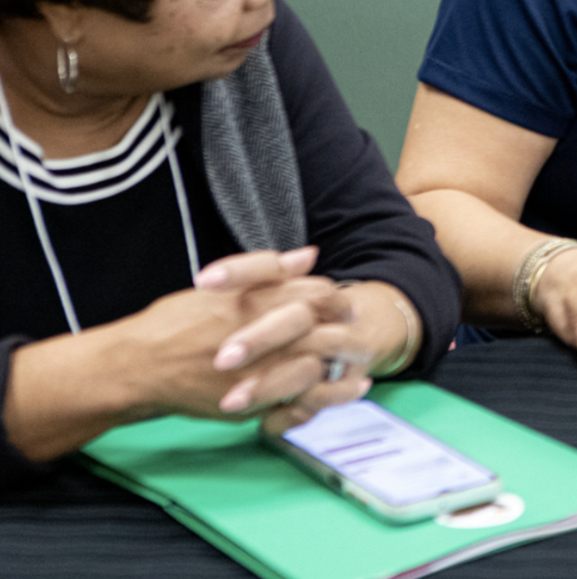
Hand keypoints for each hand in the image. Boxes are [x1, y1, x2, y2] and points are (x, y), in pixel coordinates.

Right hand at [113, 248, 370, 425]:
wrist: (137, 369)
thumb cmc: (173, 324)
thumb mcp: (218, 288)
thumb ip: (267, 271)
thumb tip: (309, 256)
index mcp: (254, 302)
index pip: (316, 292)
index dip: (332, 295)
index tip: (337, 301)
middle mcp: (262, 336)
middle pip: (324, 326)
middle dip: (343, 326)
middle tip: (353, 327)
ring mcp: (260, 371)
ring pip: (319, 363)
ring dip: (343, 361)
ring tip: (358, 362)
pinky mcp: (255, 401)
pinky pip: (304, 401)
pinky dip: (331, 395)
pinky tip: (350, 389)